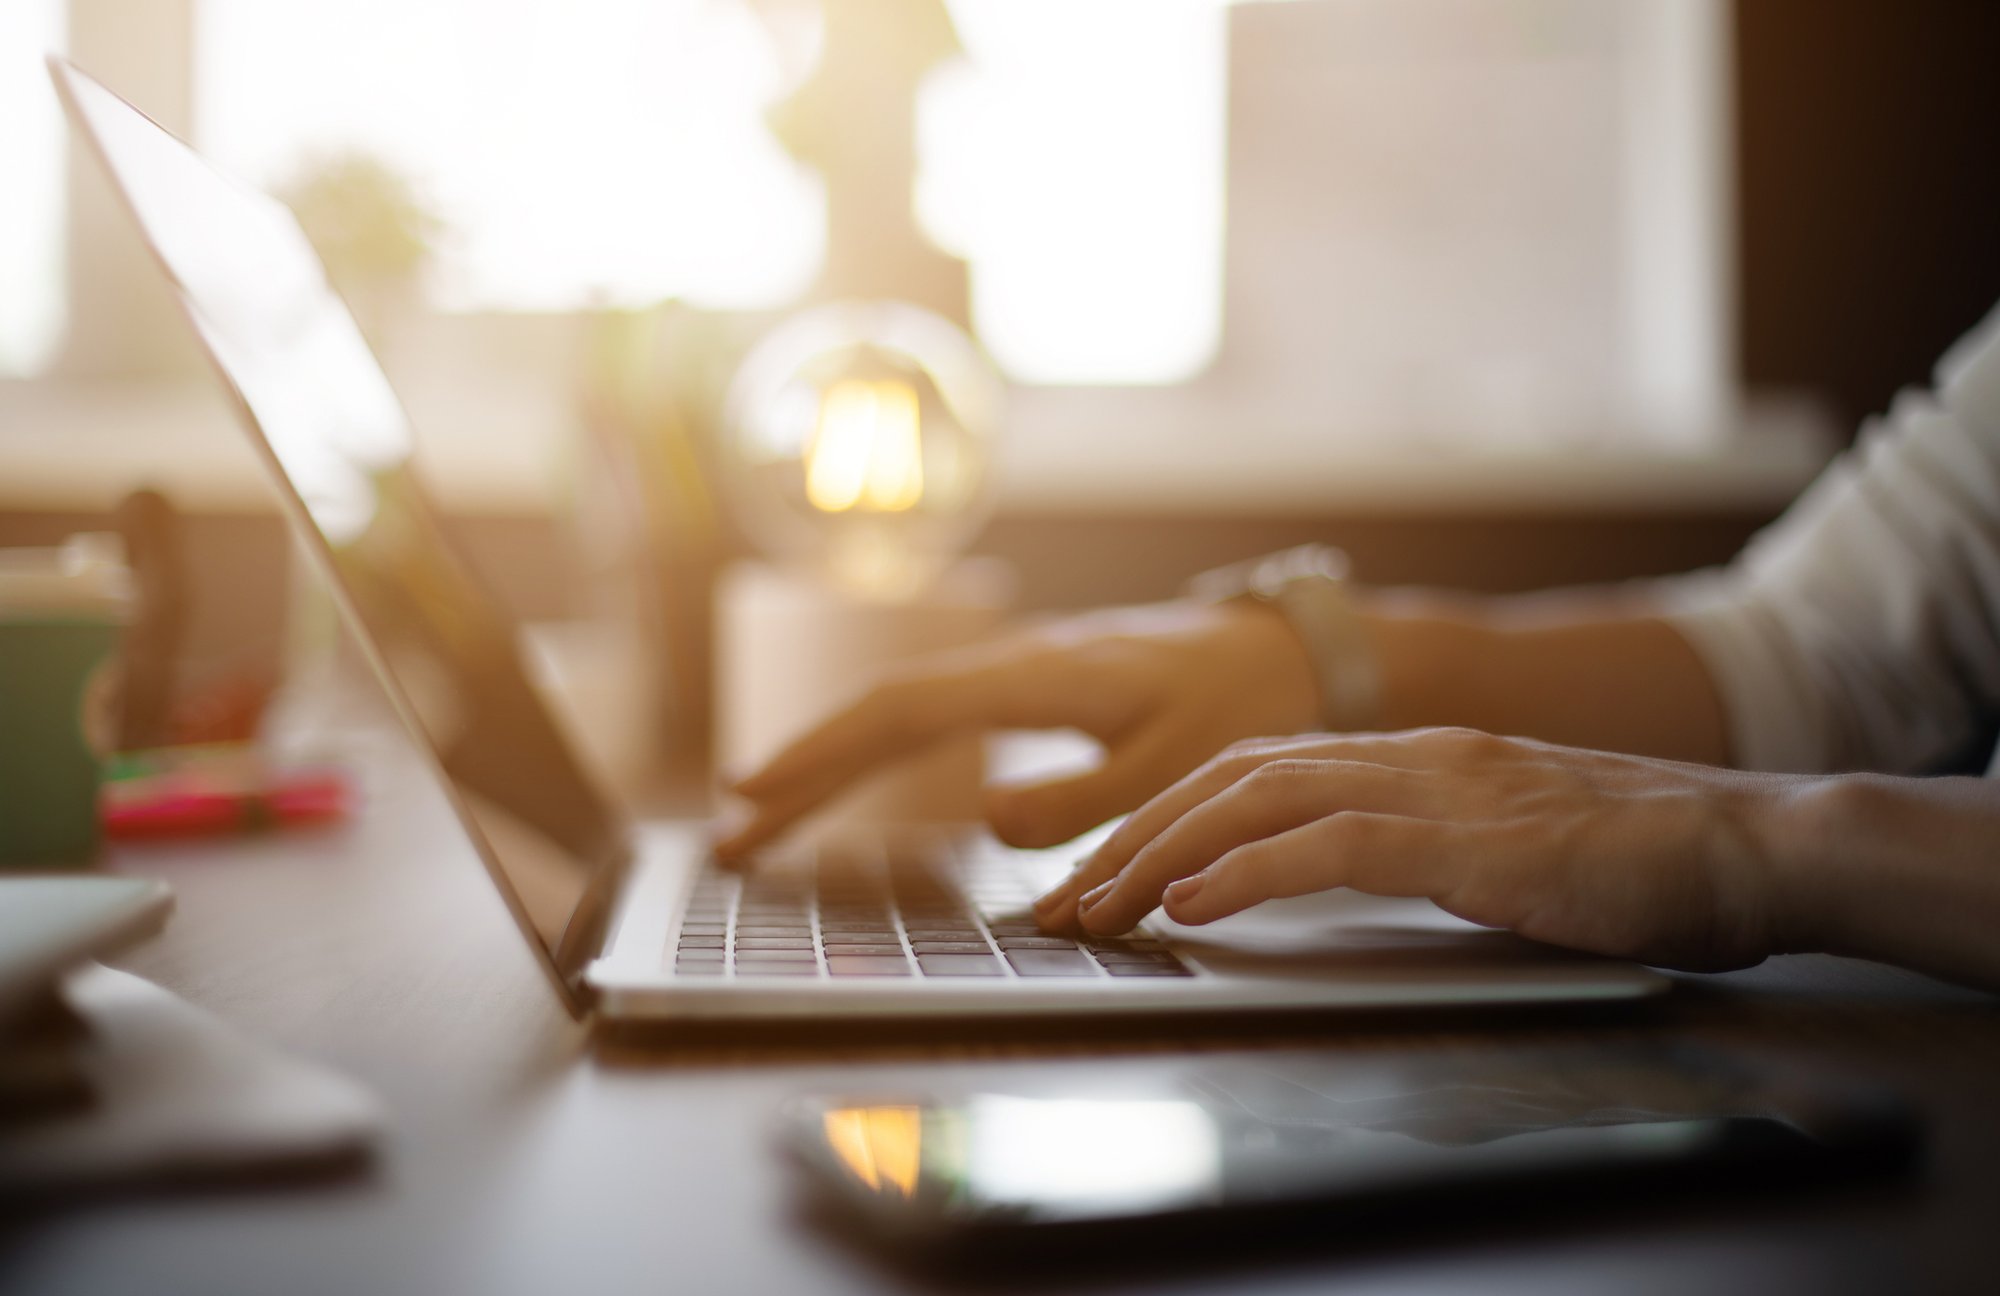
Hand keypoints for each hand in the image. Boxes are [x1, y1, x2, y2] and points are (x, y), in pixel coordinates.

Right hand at [715, 600, 1320, 858]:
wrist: (1284, 648)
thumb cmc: (1240, 703)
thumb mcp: (1176, 764)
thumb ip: (1083, 801)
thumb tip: (984, 820)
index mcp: (1037, 675)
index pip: (903, 713)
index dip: (824, 754)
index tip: (757, 795)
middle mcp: (1013, 661)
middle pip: (880, 710)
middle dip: (802, 770)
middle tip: (732, 834)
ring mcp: (1016, 668)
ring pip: (900, 711)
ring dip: (831, 763)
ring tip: (764, 818)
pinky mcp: (1029, 685)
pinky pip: (933, 716)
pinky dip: (878, 750)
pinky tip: (851, 780)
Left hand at [1034, 728, 1790, 972]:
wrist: (1751, 843)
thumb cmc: (1633, 859)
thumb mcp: (1495, 847)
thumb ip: (1415, 848)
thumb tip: (1330, 877)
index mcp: (1410, 754)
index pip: (1253, 771)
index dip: (1163, 817)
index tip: (1099, 876)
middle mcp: (1409, 753)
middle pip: (1231, 775)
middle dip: (1132, 836)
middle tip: (1061, 902)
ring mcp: (1440, 784)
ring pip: (1261, 796)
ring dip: (1163, 853)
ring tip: (1098, 908)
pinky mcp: (1473, 837)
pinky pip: (1335, 844)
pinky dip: (1250, 869)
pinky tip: (1193, 901)